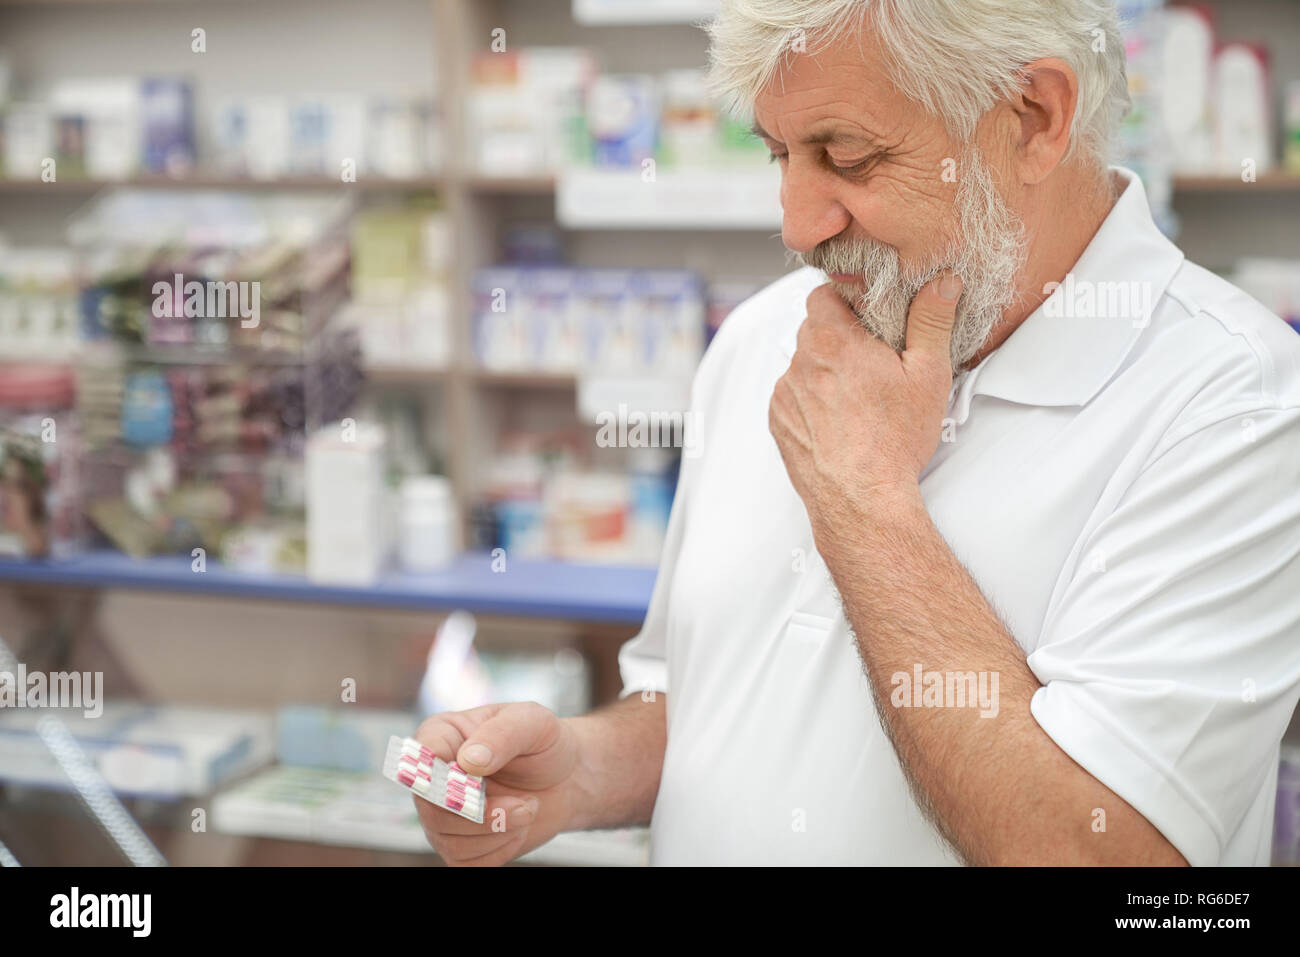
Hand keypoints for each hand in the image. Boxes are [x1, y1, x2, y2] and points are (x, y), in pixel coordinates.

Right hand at [413, 701, 578, 865]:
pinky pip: (466, 862)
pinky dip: (501, 849)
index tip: (472, 778)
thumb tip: (469, 761)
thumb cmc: (543, 744)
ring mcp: (441, 815)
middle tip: (525, 803)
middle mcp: (433, 778)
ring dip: (501, 829)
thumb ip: (501, 734)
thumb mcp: (533, 723)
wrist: (564, 779)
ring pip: (452, 840)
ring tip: (527, 807)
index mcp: (442, 736)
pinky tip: (516, 827)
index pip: (420, 756)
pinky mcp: (457, 845)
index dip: (440, 773)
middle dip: (485, 812)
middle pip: (434, 808)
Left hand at [769, 273, 960, 546]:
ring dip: (825, 369)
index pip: (823, 293)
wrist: (860, 499)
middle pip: (813, 329)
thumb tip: (942, 282)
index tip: (868, 315)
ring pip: (803, 363)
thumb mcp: (928, 374)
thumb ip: (932, 320)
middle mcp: (801, 362)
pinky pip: (792, 395)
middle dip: (840, 335)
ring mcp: (785, 393)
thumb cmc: (894, 440)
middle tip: (873, 358)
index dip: (846, 298)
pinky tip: (840, 419)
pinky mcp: (778, 420)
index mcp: (834, 340)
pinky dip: (811, 399)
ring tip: (859, 396)